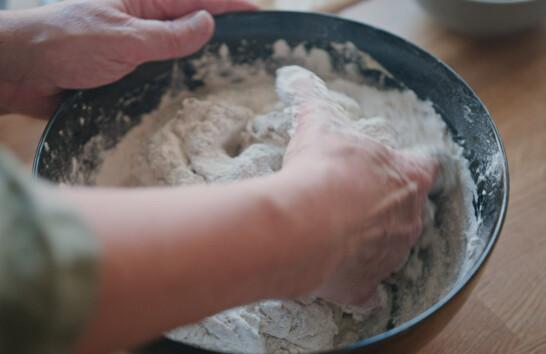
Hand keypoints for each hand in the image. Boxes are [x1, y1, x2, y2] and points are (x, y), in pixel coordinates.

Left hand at [0, 0, 256, 117]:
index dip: (230, 5)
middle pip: (192, 22)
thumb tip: (208, 22)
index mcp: (143, 0)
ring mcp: (136, 45)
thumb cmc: (65, 44)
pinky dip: (180, 78)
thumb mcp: (124, 38)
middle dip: (223, 31)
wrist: (23, 72)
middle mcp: (143, 20)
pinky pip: (162, 71)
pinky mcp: (127, 69)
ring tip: (234, 69)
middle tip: (254, 49)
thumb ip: (168, 34)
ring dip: (203, 57)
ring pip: (179, 49)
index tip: (259, 14)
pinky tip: (197, 88)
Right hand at [281, 100, 437, 304]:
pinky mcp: (365, 285)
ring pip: (388, 249)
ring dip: (368, 242)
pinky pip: (366, 289)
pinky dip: (356, 284)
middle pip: (408, 212)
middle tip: (353, 202)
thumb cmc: (321, 171)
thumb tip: (292, 75)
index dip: (411, 168)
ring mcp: (390, 255)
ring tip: (335, 233)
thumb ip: (312, 101)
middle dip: (385, 207)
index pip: (425, 168)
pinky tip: (338, 275)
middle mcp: (408, 218)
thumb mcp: (318, 127)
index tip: (396, 168)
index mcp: (406, 178)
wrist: (305, 224)